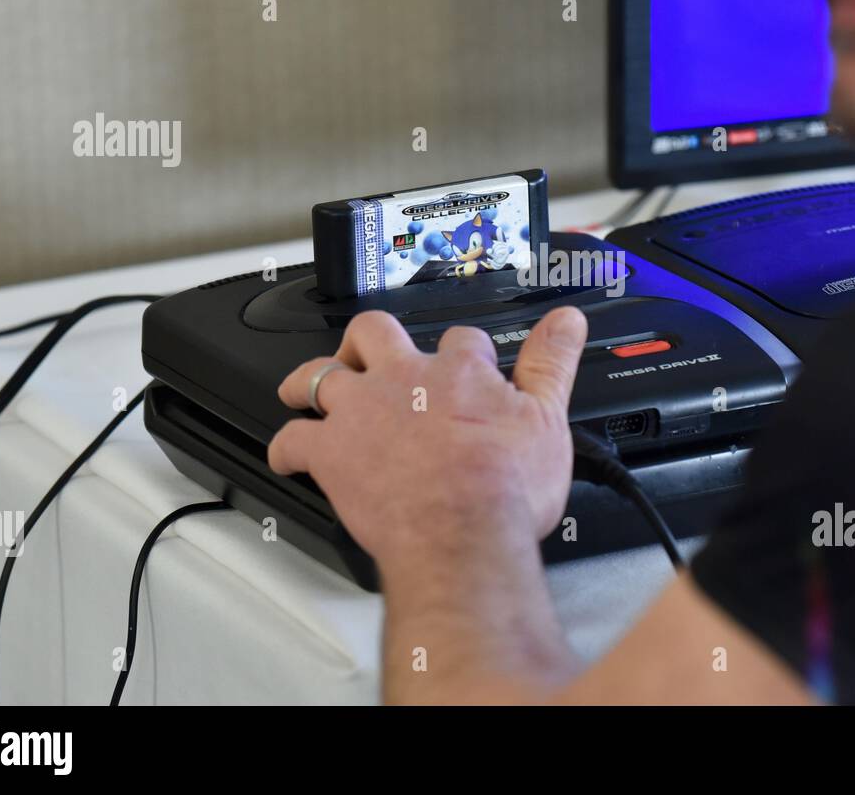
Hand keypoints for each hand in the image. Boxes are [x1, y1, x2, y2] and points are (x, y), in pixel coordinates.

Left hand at [267, 307, 588, 565]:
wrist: (461, 533)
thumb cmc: (504, 488)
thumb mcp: (547, 418)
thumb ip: (552, 363)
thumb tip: (567, 321)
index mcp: (457, 371)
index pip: (459, 341)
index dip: (462, 354)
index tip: (465, 368)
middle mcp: (403, 379)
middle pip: (373, 334)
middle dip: (367, 341)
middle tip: (366, 354)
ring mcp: (362, 412)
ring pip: (320, 375)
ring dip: (308, 380)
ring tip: (302, 387)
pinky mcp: (331, 452)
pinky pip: (293, 441)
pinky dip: (286, 448)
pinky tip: (287, 455)